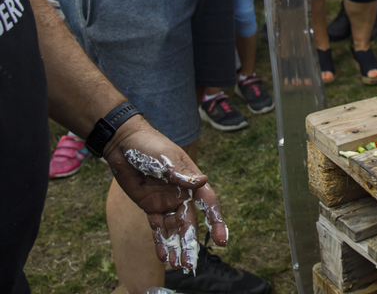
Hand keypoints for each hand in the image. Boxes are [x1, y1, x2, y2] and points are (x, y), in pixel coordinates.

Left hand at [104, 118, 227, 270]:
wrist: (123, 144)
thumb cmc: (149, 144)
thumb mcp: (164, 157)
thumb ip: (180, 172)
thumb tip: (202, 181)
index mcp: (191, 180)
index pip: (207, 202)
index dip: (215, 220)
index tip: (221, 239)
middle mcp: (181, 193)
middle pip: (190, 222)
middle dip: (191, 242)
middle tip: (192, 263)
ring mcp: (166, 201)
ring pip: (174, 228)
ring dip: (176, 246)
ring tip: (178, 265)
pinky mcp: (150, 206)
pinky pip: (157, 227)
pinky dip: (160, 242)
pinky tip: (163, 256)